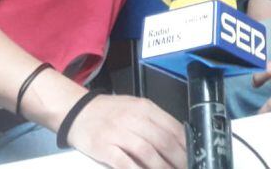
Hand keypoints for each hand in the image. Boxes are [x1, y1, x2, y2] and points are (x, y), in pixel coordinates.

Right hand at [69, 94, 185, 168]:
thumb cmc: (110, 111)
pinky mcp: (104, 147)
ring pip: (147, 153)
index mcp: (145, 108)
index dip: (185, 146)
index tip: (193, 158)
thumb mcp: (135, 108)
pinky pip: (125, 163)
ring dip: (161, 168)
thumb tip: (178, 140)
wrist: (77, 111)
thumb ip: (154, 122)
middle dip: (178, 160)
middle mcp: (134, 118)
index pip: (173, 127)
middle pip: (163, 142)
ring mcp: (119, 132)